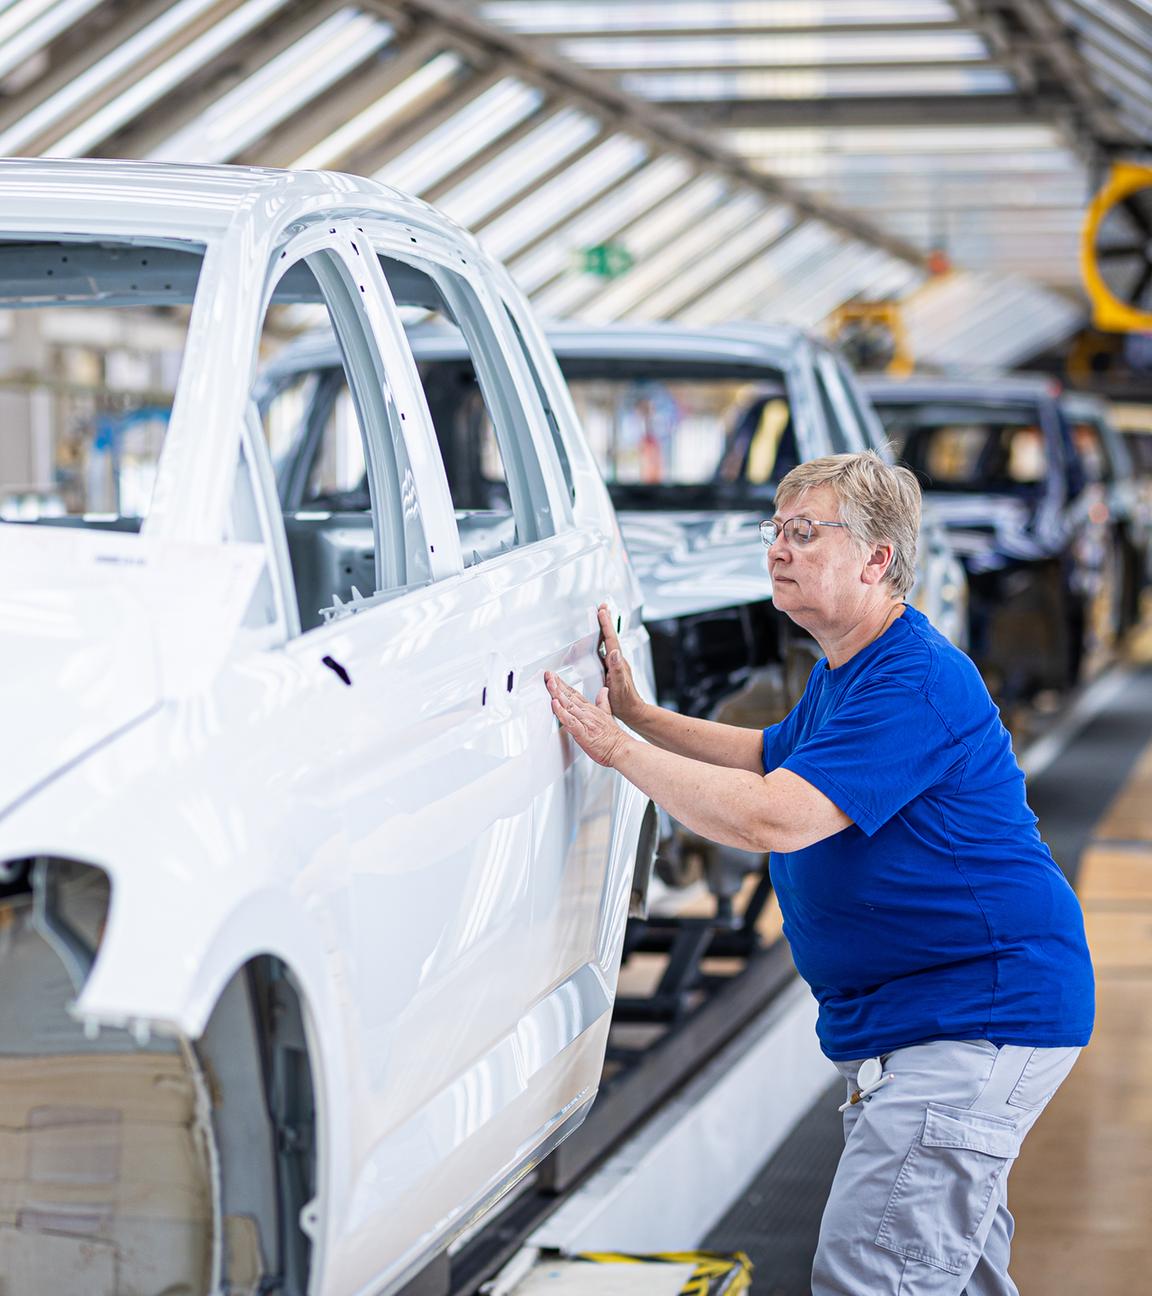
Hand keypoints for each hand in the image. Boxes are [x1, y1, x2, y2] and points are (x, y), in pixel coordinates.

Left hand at [544, 670, 628, 768]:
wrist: (622, 750)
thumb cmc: (613, 737)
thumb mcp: (608, 714)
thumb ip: (603, 701)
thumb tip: (604, 690)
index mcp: (590, 709)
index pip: (574, 693)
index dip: (563, 684)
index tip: (554, 676)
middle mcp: (587, 713)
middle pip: (569, 696)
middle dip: (557, 685)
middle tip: (548, 675)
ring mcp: (585, 722)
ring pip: (568, 705)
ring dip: (557, 694)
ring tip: (550, 684)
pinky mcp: (583, 733)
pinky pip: (570, 721)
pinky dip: (562, 713)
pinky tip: (555, 705)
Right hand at [597, 603, 644, 726]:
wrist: (632, 712)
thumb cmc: (625, 702)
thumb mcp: (620, 687)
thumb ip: (618, 670)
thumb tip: (615, 652)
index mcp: (618, 662)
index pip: (611, 639)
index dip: (606, 624)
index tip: (602, 611)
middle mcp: (616, 661)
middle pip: (610, 636)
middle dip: (606, 621)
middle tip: (602, 607)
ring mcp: (614, 664)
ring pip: (607, 642)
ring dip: (603, 629)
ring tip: (599, 618)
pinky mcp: (610, 669)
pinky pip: (603, 651)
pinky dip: (600, 642)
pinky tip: (596, 642)